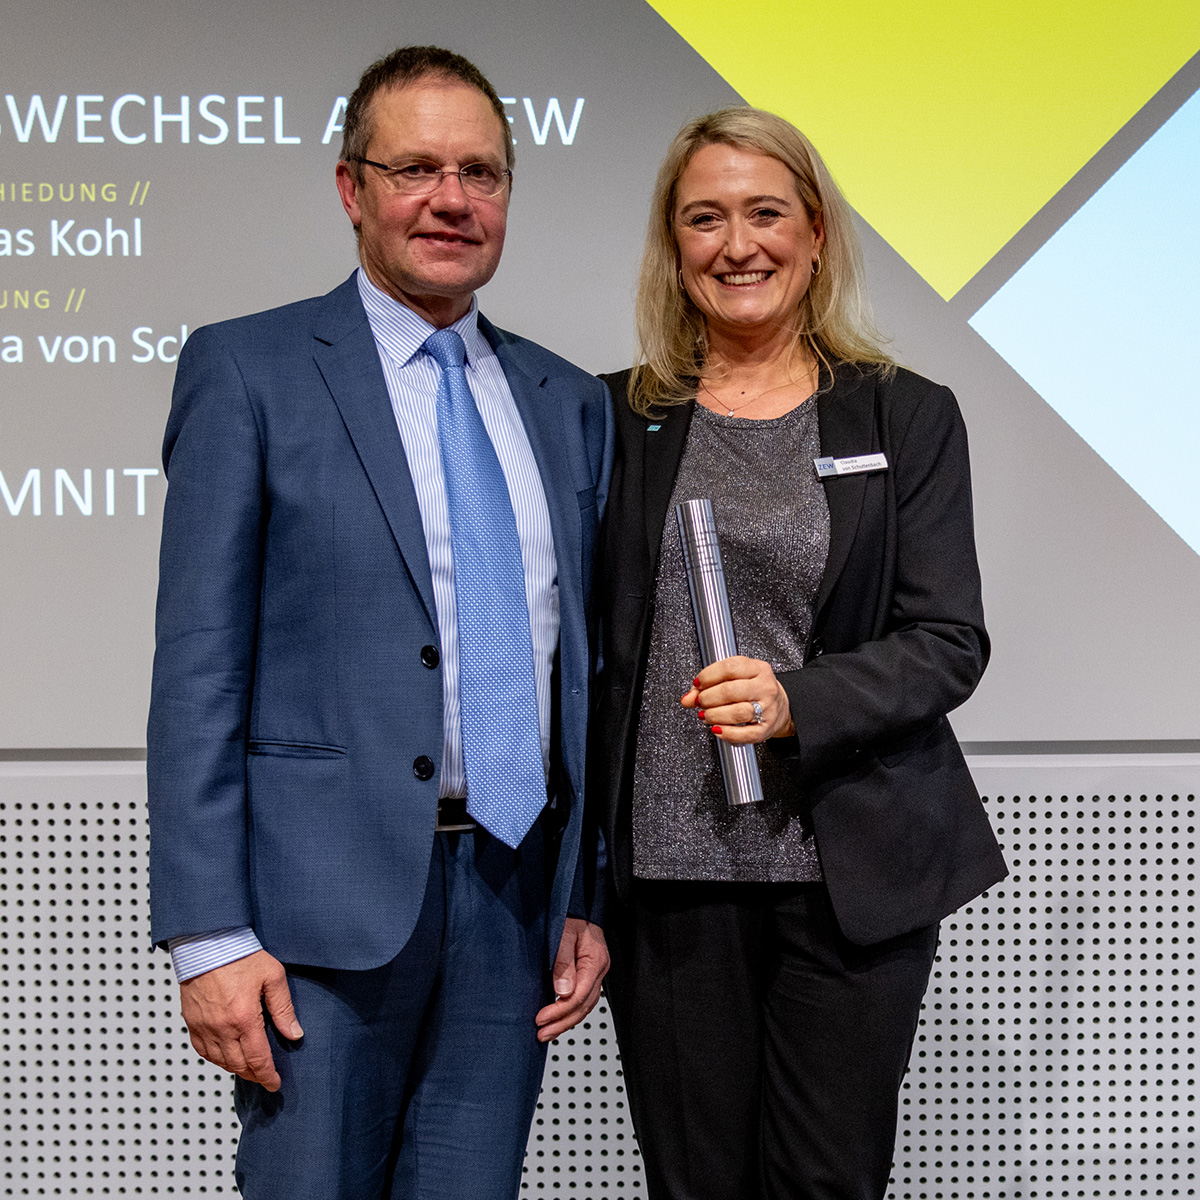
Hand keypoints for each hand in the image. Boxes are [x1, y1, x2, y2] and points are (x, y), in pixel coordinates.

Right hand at [178, 949, 302, 1091]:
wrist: (208, 943)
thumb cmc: (240, 954)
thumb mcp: (273, 976)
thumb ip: (284, 1008)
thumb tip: (294, 1033)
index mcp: (244, 1018)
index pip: (258, 1059)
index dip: (267, 1075)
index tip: (274, 1084)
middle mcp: (221, 1027)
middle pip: (238, 1065)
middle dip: (254, 1075)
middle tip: (264, 1077)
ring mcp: (203, 1026)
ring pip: (220, 1061)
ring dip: (235, 1069)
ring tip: (248, 1069)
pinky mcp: (191, 1022)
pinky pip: (202, 1051)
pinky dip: (216, 1059)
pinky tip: (225, 1056)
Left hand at [535, 918, 609, 1042]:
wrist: (576, 904)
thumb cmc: (570, 914)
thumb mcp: (562, 933)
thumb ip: (562, 962)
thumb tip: (562, 992)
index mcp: (596, 960)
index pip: (579, 995)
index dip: (559, 1010)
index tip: (541, 1018)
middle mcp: (599, 969)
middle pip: (584, 1005)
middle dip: (562, 1022)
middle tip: (542, 1033)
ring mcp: (596, 972)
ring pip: (585, 1006)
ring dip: (566, 1022)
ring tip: (548, 1032)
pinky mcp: (589, 973)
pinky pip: (584, 999)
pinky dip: (571, 1012)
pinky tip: (559, 1019)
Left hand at [681, 655, 794, 742]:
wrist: (780, 706)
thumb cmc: (753, 690)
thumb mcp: (734, 678)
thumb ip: (707, 685)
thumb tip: (687, 698)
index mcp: (758, 669)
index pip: (729, 668)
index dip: (707, 676)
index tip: (697, 684)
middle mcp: (765, 687)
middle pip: (730, 691)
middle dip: (708, 698)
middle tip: (700, 702)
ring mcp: (768, 709)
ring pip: (737, 712)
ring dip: (714, 715)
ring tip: (705, 715)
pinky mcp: (766, 729)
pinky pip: (745, 734)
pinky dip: (727, 733)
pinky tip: (717, 729)